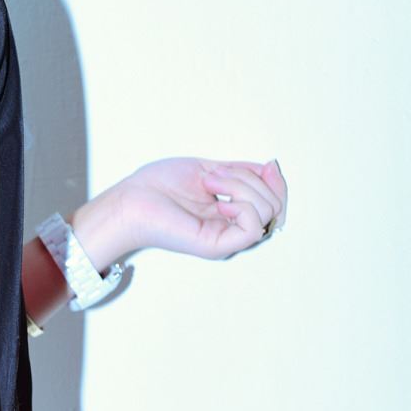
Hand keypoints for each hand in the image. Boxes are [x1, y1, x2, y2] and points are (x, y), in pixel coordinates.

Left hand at [117, 157, 287, 259]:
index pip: (274, 203)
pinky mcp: (217, 246)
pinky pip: (253, 228)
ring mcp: (226, 239)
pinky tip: (219, 201)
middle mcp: (231, 228)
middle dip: (253, 180)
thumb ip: (242, 171)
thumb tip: (272, 168)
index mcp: (231, 213)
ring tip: (209, 183)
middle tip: (215, 174)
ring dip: (241, 186)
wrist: (132, 200)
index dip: (278, 183)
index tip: (269, 164)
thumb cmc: (159, 186)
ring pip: (267, 213)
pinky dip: (243, 206)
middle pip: (275, 206)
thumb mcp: (211, 169)